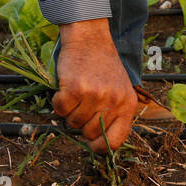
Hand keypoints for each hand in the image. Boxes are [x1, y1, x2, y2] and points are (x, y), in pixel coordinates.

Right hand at [52, 18, 136, 152]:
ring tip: (76, 93)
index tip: (91, 142)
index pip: (115, 141)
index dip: (100, 146)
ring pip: (73, 122)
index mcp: (127, 105)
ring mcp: (95, 95)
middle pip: (89, 133)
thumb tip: (98, 143)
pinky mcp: (75, 88)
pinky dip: (58, 102)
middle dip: (81, 123)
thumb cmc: (103, 66)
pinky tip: (65, 88)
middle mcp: (113, 101)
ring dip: (69, 111)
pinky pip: (60, 109)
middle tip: (82, 104)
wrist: (90, 38)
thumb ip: (114, 113)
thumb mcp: (119, 89)